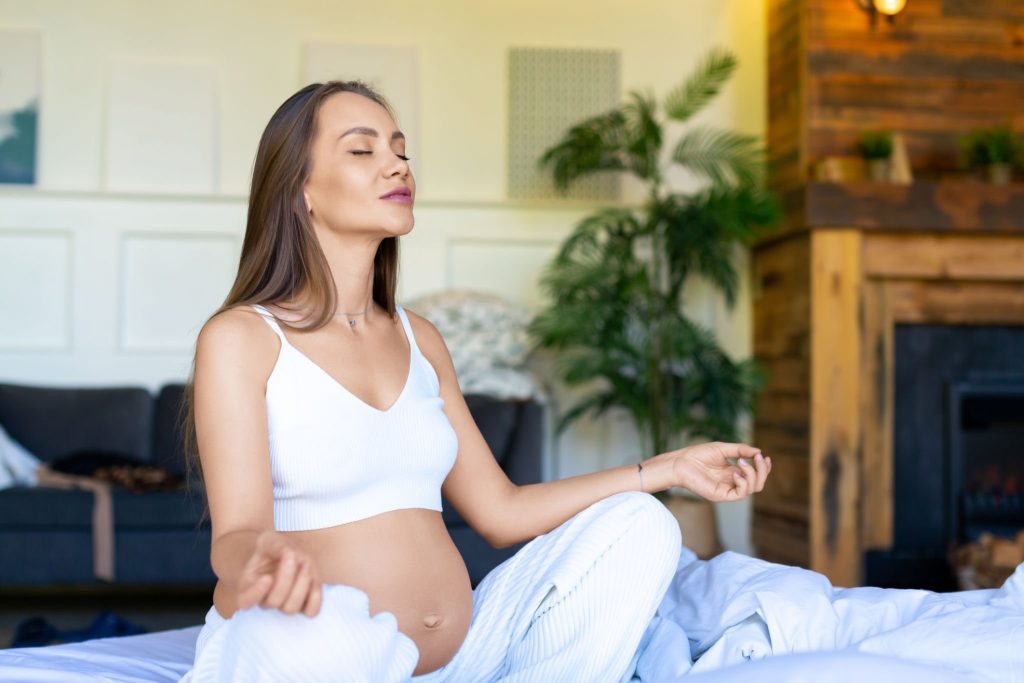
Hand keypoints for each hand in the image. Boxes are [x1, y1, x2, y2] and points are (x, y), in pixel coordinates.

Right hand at [236, 531, 322, 616]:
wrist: (287, 554)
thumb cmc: (273, 548)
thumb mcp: (269, 540)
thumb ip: (275, 545)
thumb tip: (287, 552)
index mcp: (248, 587)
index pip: (245, 601)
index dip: (256, 593)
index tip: (267, 577)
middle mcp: (265, 601)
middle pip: (273, 602)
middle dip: (285, 578)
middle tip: (291, 555)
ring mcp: (284, 605)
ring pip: (291, 608)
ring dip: (301, 584)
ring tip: (305, 563)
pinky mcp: (304, 605)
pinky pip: (311, 612)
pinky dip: (315, 596)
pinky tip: (314, 578)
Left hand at [655, 441, 769, 501]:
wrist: (680, 462)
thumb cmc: (698, 455)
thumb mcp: (723, 449)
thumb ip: (740, 450)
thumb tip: (758, 452)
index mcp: (733, 472)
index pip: (755, 475)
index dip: (764, 468)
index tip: (766, 457)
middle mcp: (732, 482)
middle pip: (757, 483)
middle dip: (762, 470)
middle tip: (758, 458)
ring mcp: (727, 490)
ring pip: (752, 488)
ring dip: (752, 474)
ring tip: (741, 462)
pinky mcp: (721, 495)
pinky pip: (740, 494)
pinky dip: (743, 483)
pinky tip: (735, 473)